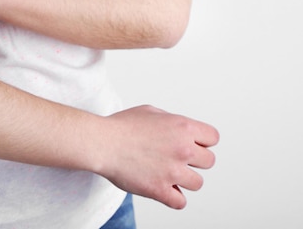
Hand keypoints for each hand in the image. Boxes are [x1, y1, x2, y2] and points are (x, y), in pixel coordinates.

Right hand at [98, 105, 218, 208]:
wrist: (101, 142)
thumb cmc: (120, 126)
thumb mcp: (150, 112)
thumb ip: (171, 121)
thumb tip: (179, 131)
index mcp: (182, 128)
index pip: (212, 138)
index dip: (202, 142)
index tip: (192, 145)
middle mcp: (183, 150)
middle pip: (209, 162)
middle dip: (194, 161)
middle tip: (176, 159)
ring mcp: (173, 171)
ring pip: (197, 183)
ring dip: (183, 180)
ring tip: (167, 174)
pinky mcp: (160, 190)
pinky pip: (180, 202)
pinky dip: (173, 198)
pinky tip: (163, 189)